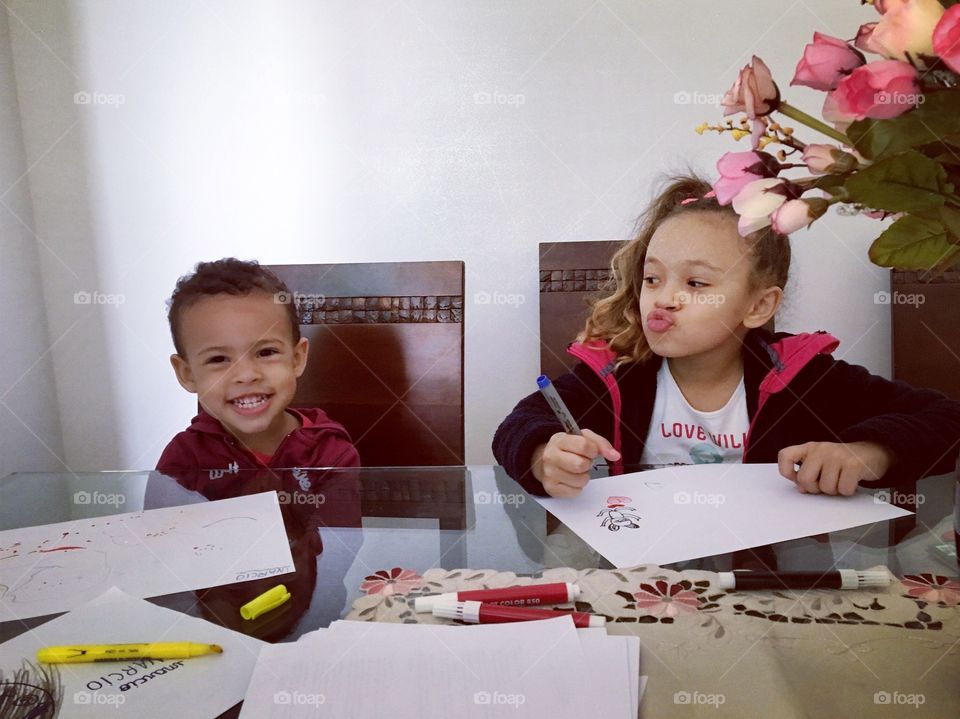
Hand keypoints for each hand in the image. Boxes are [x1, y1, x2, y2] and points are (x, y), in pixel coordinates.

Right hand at [532, 429, 620, 497]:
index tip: (591, 452)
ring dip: (583, 476)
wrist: (545, 460)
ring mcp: (549, 473)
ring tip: (576, 471)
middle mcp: (550, 456)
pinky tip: (571, 479)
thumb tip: (615, 455)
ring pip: (580, 480)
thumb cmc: (568, 448)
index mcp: (559, 440)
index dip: (593, 450)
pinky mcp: (551, 488)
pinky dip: (577, 487)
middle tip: (583, 461)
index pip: (583, 445)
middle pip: (581, 464)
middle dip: (587, 464)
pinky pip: (576, 491)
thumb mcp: (583, 438)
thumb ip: (600, 443)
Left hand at [777, 441, 893, 495]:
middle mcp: (820, 449)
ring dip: (834, 490)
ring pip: (825, 487)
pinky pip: (843, 489)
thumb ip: (808, 473)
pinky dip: (847, 491)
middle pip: (805, 479)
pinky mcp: (853, 464)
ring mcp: (837, 455)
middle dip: (815, 488)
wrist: (872, 452)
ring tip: (840, 480)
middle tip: (825, 484)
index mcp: (809, 448)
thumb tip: (801, 488)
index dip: (786, 471)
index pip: (785, 455)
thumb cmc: (841, 462)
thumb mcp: (821, 463)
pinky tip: (851, 481)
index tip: (796, 479)